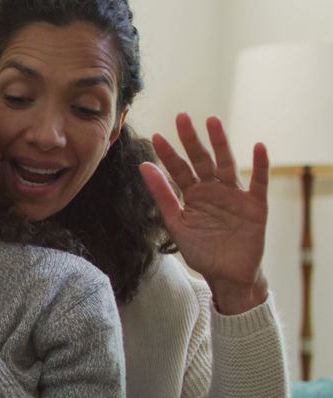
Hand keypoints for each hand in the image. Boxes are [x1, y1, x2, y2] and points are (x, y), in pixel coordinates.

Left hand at [140, 113, 269, 313]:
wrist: (226, 275)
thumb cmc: (201, 250)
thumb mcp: (176, 223)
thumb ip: (162, 195)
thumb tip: (144, 166)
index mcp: (192, 195)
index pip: (178, 170)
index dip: (168, 154)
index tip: (157, 136)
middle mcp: (213, 190)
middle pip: (201, 160)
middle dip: (191, 140)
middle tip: (182, 116)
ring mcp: (234, 195)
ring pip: (227, 164)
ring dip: (221, 143)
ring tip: (212, 121)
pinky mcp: (255, 205)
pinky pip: (259, 182)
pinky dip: (260, 165)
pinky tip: (258, 148)